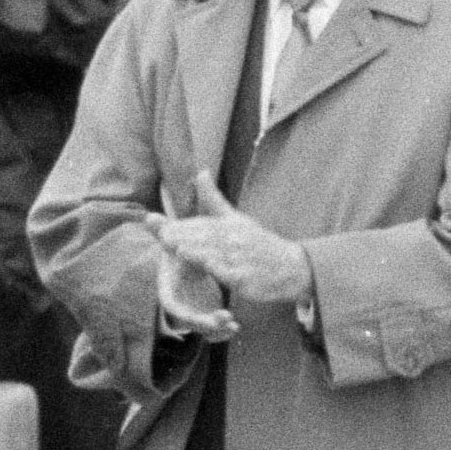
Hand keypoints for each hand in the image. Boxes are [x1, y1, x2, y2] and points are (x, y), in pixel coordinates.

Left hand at [154, 173, 309, 307]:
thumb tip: (200, 172)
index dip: (180, 225)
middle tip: (162, 236)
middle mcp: (235, 240)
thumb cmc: (259, 243)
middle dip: (184, 237)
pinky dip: (224, 270)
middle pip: (207, 238)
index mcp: (229, 226)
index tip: (159, 225)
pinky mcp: (250, 277)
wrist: (291, 267)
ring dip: (199, 252)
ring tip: (178, 250)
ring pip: (219, 255)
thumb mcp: (236, 218)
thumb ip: (213, 199)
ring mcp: (242, 259)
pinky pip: (236, 273)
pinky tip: (211, 268)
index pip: (201, 225)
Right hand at [155, 241, 235, 340]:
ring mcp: (193, 315)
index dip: (188, 313)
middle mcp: (179, 307)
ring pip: (204, 331)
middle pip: (191, 322)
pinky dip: (223, 331)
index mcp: (169, 292)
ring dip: (218, 331)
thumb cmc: (180, 254)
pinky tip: (235, 326)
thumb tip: (149, 216)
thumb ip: (164, 233)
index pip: (173, 308)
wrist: (187, 263)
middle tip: (226, 317)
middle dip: (208, 323)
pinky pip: (213, 331)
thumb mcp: (174, 245)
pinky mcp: (205, 318)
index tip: (202, 314)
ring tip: (233, 324)